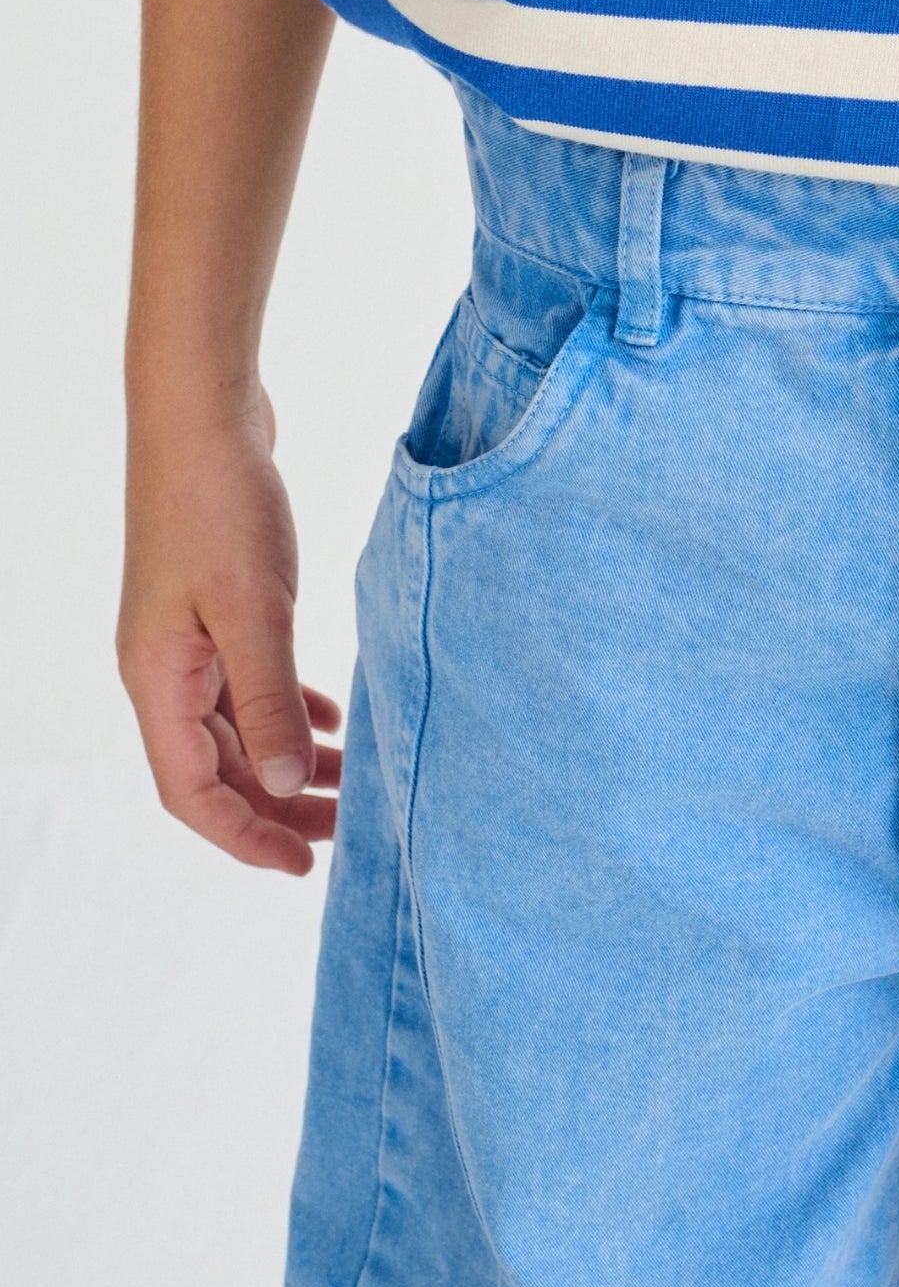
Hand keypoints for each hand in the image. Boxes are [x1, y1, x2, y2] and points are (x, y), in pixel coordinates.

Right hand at [117, 382, 340, 874]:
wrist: (202, 419)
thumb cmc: (218, 505)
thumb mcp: (252, 608)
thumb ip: (269, 696)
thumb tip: (286, 785)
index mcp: (158, 680)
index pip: (192, 790)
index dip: (245, 836)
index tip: (303, 866)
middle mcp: (164, 670)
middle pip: (218, 769)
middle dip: (279, 808)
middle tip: (349, 831)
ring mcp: (187, 641)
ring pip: (238, 728)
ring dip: (290, 761)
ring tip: (352, 783)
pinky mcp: (216, 612)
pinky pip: (249, 685)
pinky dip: (289, 710)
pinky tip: (333, 718)